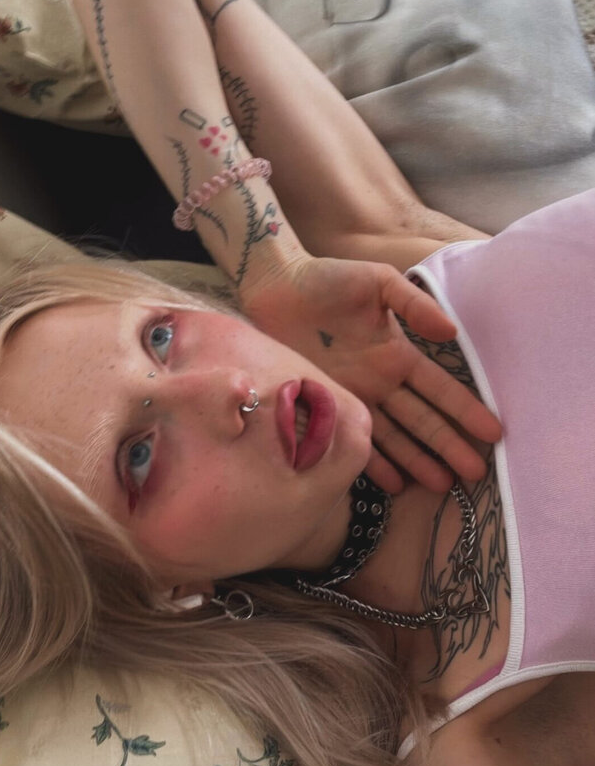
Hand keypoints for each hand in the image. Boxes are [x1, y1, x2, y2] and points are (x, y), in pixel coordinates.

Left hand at [242, 254, 502, 493]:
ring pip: (394, 437)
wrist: (273, 287)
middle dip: (449, 446)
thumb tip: (452, 332)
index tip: (493, 433)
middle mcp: (380, 382)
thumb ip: (414, 304)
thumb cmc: (326, 279)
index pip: (440, 389)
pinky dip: (373, 464)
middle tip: (475, 474)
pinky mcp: (324, 407)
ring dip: (418, 461)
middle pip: (423, 420)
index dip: (466, 411)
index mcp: (397, 355)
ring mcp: (353, 398)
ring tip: (442, 486)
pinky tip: (393, 485)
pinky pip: (352, 440)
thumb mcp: (378, 282)